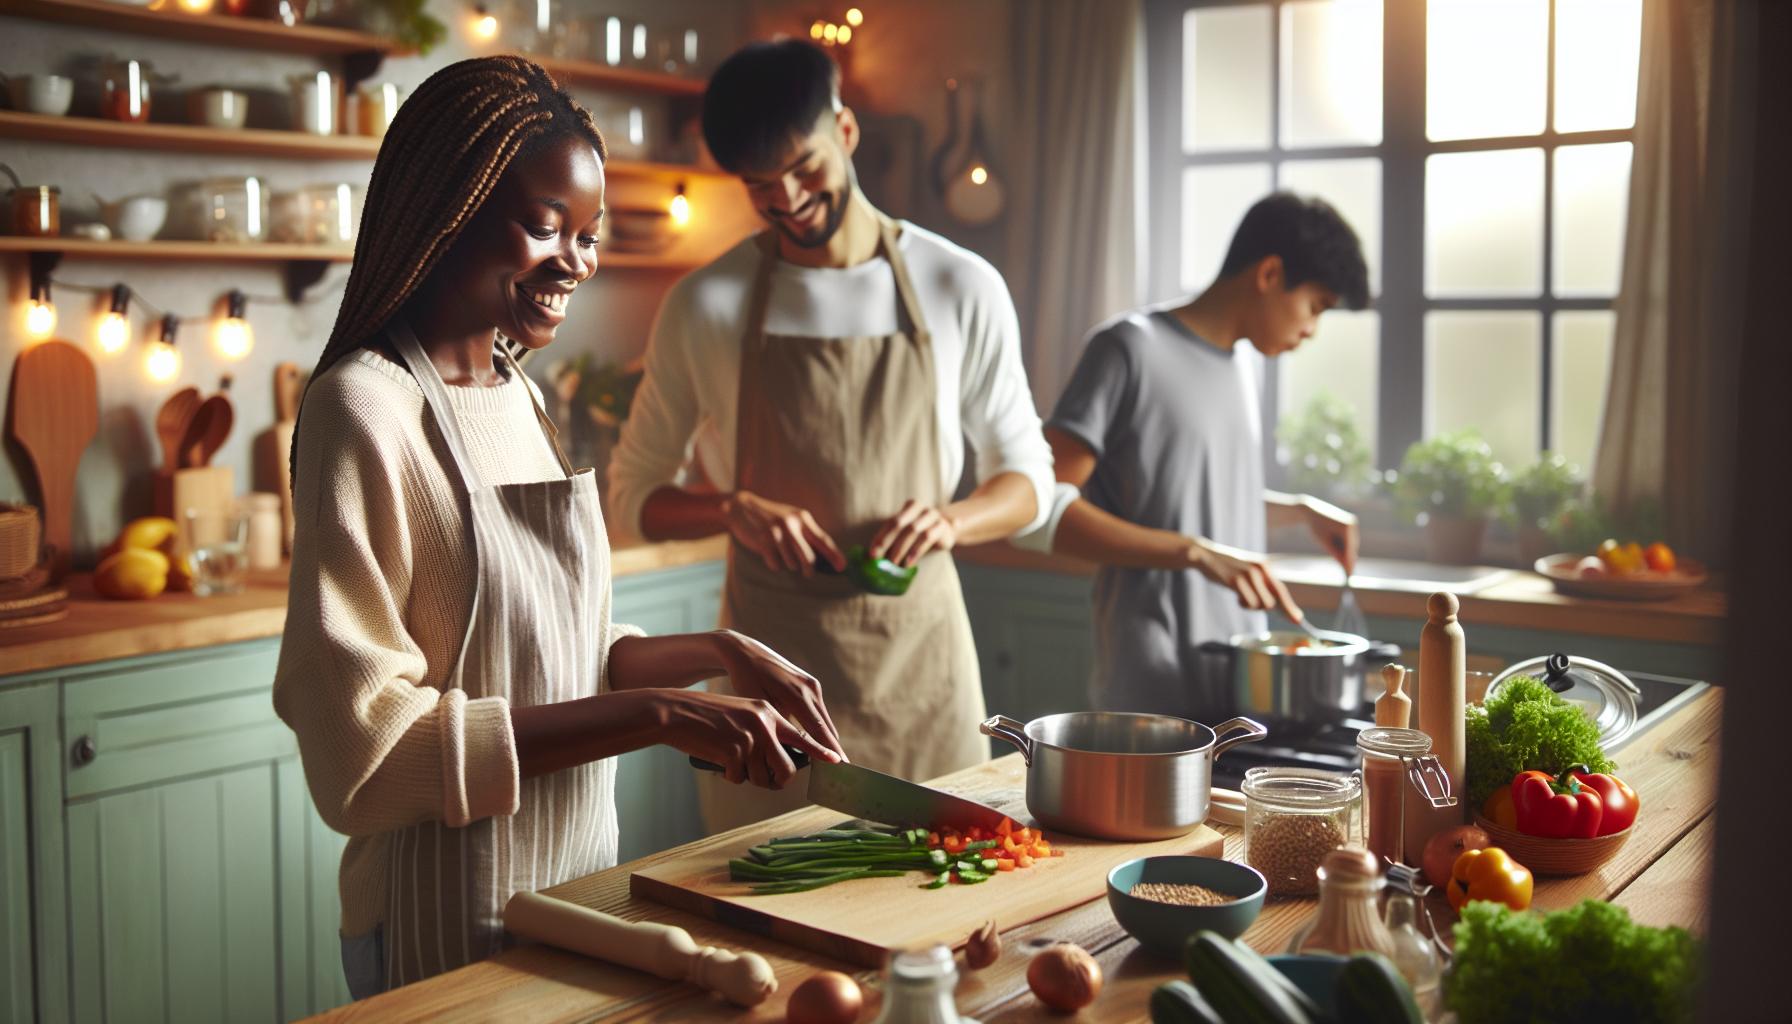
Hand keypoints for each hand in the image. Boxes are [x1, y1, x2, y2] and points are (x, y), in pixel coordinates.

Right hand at [656, 688, 835, 789]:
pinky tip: (716, 757)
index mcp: (767, 712)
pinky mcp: (735, 749)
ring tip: (730, 760)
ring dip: (747, 776)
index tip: (837, 762)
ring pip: (762, 776)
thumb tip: (779, 763)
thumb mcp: (740, 715)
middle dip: (777, 780)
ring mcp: (750, 736)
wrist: (675, 712)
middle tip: (767, 781)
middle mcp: (764, 723)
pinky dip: (728, 775)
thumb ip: (762, 732)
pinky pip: (738, 777)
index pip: (802, 736)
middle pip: (787, 767)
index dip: (820, 752)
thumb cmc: (705, 719)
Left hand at [715, 630, 845, 762]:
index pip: (818, 729)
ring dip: (828, 739)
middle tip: (844, 771)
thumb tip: (793, 747)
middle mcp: (810, 689)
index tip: (841, 765)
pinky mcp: (811, 685)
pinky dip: (821, 728)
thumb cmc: (746, 680)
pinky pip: (819, 711)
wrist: (746, 653)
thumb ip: (777, 724)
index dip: (829, 749)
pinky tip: (821, 743)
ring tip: (834, 762)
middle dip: (834, 749)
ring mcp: (812, 685)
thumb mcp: (758, 704)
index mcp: (796, 694)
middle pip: (827, 726)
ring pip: (825, 720)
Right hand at [724, 490, 844, 575]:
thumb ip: (807, 534)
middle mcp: (791, 524)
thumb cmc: (771, 517)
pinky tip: (768, 552)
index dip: (834, 555)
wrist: (741, 507)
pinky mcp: (762, 541)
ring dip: (787, 564)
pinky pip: (775, 565)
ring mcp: (776, 532)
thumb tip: (825, 558)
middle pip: (809, 558)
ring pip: (791, 564)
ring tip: (780, 552)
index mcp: (802, 517)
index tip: (842, 567)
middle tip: (807, 573)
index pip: (823, 539)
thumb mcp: (792, 518)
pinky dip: (773, 564)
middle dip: (809, 569)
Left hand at [869, 499, 959, 566]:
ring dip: (901, 548)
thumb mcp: (907, 533)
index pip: (890, 522)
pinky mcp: (942, 527)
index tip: (872, 553)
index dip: (880, 537)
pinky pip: (927, 537)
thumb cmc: (922, 534)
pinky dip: (916, 551)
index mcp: (910, 506)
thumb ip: (893, 539)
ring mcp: (933, 516)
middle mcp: (921, 508)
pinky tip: (909, 562)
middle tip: (880, 559)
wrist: (948, 532)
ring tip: (894, 564)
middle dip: (887, 542)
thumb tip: (873, 555)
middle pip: (899, 523)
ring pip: (913, 530)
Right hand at [1188, 538, 1305, 622]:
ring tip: (1241, 597)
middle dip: (1268, 608)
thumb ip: (1261, 584)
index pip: (1281, 590)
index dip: (1290, 606)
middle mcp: (1260, 570)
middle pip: (1274, 600)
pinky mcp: (1236, 581)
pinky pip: (1248, 602)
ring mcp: (1248, 575)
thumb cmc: (1227, 567)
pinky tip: (1236, 596)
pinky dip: (1243, 604)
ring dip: (1252, 606)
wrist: (1206, 555)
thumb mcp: (1247, 571)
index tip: (1298, 620)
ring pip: (1261, 604)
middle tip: (1255, 604)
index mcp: (1264, 567)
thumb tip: (1275, 604)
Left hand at [1301, 496, 1358, 574]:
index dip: (1349, 562)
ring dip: (1346, 551)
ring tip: (1337, 555)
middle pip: (1352, 547)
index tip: (1349, 574)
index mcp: (1345, 528)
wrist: (1311, 511)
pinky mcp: (1351, 523)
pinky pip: (1350, 538)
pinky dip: (1345, 545)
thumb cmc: (1316, 527)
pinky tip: (1336, 545)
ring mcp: (1353, 523)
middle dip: (1349, 558)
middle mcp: (1352, 524)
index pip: (1349, 549)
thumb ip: (1336, 554)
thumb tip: (1346, 565)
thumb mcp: (1324, 542)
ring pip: (1352, 543)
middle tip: (1347, 573)